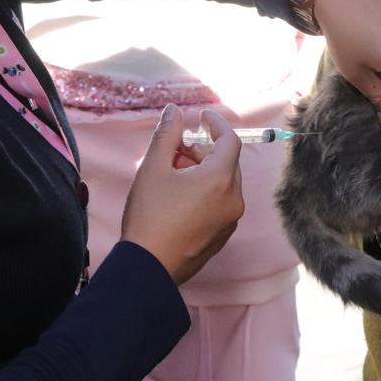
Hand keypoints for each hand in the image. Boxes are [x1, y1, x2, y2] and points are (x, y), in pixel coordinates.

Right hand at [120, 106, 243, 284]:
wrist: (147, 268)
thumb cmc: (149, 216)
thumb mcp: (153, 169)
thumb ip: (167, 135)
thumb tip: (175, 111)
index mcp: (221, 179)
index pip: (229, 140)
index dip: (216, 124)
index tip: (201, 116)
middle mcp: (233, 200)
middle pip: (227, 162)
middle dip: (203, 151)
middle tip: (175, 151)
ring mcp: (230, 221)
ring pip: (223, 184)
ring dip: (203, 172)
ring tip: (173, 175)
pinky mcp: (222, 237)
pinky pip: (220, 204)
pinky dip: (206, 193)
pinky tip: (179, 198)